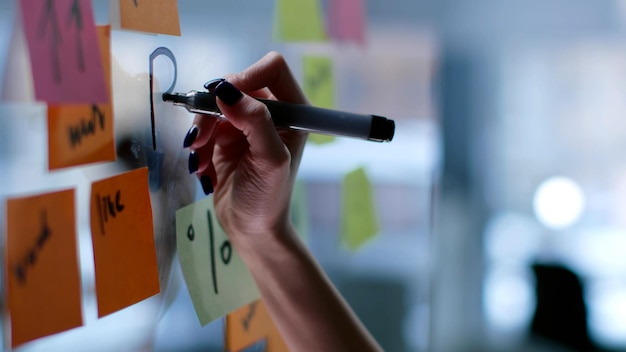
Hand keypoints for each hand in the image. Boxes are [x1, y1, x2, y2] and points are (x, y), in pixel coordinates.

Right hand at [184, 51, 308, 245]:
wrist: (250, 228)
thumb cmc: (268, 199)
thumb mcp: (269, 160)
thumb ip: (255, 122)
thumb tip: (226, 90)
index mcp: (295, 112)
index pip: (272, 69)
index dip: (247, 76)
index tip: (225, 99)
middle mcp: (273, 112)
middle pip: (236, 83)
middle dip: (214, 108)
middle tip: (201, 138)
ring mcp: (247, 123)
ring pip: (215, 103)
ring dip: (201, 127)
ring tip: (198, 156)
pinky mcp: (226, 135)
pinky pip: (204, 122)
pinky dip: (198, 140)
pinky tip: (201, 164)